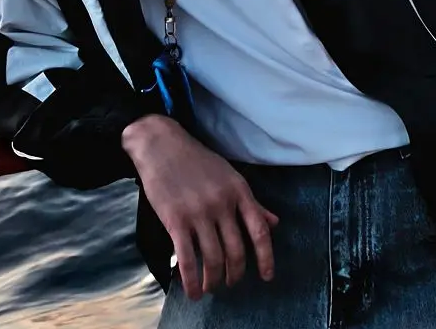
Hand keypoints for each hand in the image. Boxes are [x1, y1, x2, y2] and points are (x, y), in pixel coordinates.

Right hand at [121, 115, 278, 300]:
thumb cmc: (196, 160)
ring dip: (214, 280)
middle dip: (235, 274)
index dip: (266, 258)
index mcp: (238, 190)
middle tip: (230, 282)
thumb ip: (251, 201)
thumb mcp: (229, 175)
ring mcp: (199, 212)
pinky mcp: (176, 219)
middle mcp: (222, 203)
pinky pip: (187, 259)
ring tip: (211, 287)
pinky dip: (191, 281)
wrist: (161, 143)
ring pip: (213, 259)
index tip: (267, 276)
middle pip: (236, 251)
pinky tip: (193, 291)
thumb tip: (273, 222)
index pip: (259, 230)